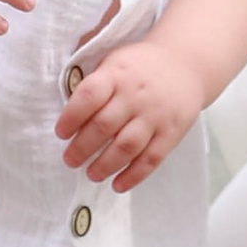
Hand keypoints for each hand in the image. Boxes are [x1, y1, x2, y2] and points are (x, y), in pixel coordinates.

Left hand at [56, 35, 209, 193]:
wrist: (186, 62)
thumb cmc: (141, 66)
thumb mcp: (115, 60)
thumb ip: (93, 82)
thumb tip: (66, 108)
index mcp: (117, 74)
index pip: (90, 96)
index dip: (71, 117)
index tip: (61, 133)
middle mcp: (135, 95)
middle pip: (104, 126)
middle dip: (82, 148)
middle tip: (70, 160)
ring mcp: (155, 115)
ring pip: (127, 146)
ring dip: (105, 165)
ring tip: (92, 174)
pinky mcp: (171, 132)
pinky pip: (152, 158)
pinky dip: (133, 176)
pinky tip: (118, 185)